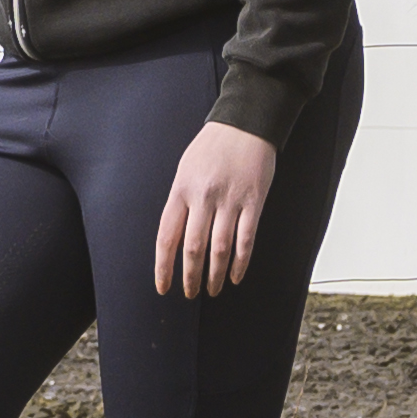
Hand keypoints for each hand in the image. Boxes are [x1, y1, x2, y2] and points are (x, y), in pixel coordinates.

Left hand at [152, 120, 278, 299]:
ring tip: (212, 290)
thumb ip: (181, 200)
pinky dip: (240, 262)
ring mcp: (230, 200)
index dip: (164, 266)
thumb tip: (176, 237)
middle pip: (193, 248)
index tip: (163, 287)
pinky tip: (235, 276)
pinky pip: (246, 239)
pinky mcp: (253, 201)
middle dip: (190, 277)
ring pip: (219, 249)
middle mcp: (203, 197)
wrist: (246, 123)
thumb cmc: (213, 146)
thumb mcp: (186, 168)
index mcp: (181, 190)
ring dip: (215, 275)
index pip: (167, 237)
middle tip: (190, 294)